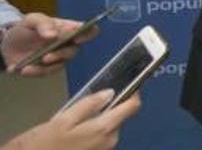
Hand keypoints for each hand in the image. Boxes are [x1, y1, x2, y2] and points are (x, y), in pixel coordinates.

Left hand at [1, 13, 96, 76]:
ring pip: (62, 63)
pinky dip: (35, 72)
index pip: (87, 29)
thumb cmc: (25, 29)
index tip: (78, 38)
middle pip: (74, 50)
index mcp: (67, 28)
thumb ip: (43, 24)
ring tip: (35, 63)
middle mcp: (67, 44)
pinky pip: (47, 72)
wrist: (8, 45)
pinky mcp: (47, 69)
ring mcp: (58, 58)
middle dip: (63, 53)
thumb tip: (54, 34)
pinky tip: (24, 69)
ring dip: (50, 64)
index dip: (88, 33)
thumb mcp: (31, 20)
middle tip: (48, 56)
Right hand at [2, 90, 140, 149]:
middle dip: (108, 107)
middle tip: (85, 104)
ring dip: (98, 119)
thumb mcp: (63, 119)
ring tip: (74, 120)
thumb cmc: (46, 144)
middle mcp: (110, 140)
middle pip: (119, 116)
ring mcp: (105, 149)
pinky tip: (74, 132)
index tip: (130, 82)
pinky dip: (93, 130)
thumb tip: (110, 92)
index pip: (132, 106)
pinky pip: (101, 137)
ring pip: (109, 126)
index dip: (133, 92)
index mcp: (104, 129)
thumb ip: (89, 104)